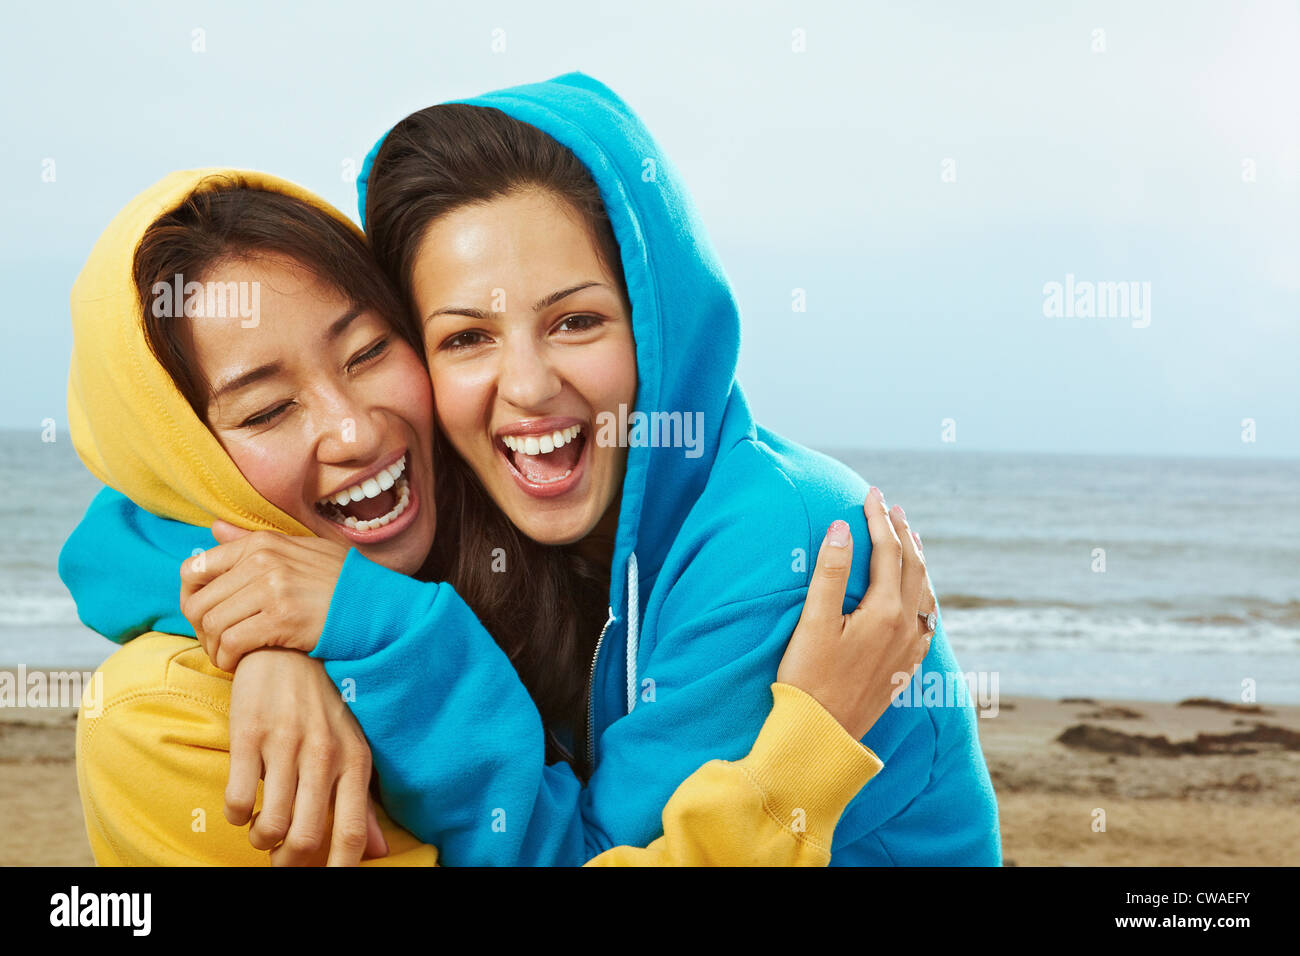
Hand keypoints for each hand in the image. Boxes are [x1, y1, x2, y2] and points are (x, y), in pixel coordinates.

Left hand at [179, 521, 348, 671]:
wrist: (378, 606)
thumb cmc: (341, 581)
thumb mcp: (301, 548)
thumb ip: (254, 541)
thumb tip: (214, 529)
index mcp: (263, 543)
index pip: (196, 568)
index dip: (191, 597)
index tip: (205, 616)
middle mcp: (263, 561)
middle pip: (200, 602)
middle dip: (200, 630)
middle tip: (216, 644)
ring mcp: (272, 589)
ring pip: (212, 624)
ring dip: (214, 648)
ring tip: (228, 656)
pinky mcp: (281, 619)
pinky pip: (232, 643)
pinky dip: (228, 659)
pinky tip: (238, 664)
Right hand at [227, 647, 388, 865]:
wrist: (287, 651)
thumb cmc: (322, 707)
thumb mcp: (351, 747)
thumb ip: (362, 802)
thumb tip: (380, 852)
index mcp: (355, 761)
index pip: (351, 834)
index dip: (336, 871)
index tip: (322, 882)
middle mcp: (324, 755)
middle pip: (305, 840)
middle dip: (287, 862)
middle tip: (278, 856)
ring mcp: (286, 745)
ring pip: (269, 826)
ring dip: (260, 839)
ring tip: (259, 828)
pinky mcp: (249, 735)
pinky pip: (236, 800)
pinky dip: (234, 815)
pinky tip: (240, 804)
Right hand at [777, 486, 936, 740]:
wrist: (822, 736)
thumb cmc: (809, 680)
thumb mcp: (813, 623)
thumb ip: (830, 573)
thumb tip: (841, 528)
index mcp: (885, 612)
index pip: (888, 552)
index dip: (878, 519)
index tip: (870, 494)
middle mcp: (906, 628)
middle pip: (912, 567)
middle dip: (902, 533)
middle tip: (890, 507)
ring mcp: (910, 649)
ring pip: (924, 592)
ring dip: (916, 560)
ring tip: (909, 538)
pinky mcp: (906, 667)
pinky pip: (926, 619)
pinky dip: (922, 593)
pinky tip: (916, 594)